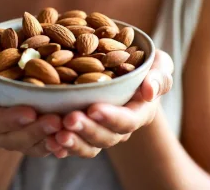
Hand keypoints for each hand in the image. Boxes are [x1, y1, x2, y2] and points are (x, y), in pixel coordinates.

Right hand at [0, 51, 61, 156]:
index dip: (10, 119)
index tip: (30, 112)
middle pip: (13, 139)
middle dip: (35, 132)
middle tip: (56, 121)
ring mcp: (10, 136)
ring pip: (30, 145)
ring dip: (49, 139)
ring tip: (68, 128)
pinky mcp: (28, 137)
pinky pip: (42, 146)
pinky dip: (56, 144)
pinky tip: (70, 138)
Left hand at [45, 49, 173, 158]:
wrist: (126, 69)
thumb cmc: (145, 64)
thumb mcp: (159, 64)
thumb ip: (160, 76)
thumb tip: (150, 91)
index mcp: (139, 112)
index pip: (127, 120)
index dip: (111, 117)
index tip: (94, 108)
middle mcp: (120, 127)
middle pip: (105, 136)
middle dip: (87, 130)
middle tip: (69, 120)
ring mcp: (101, 130)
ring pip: (88, 145)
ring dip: (73, 142)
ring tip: (56, 136)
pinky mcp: (84, 129)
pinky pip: (74, 144)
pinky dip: (61, 146)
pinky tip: (49, 142)